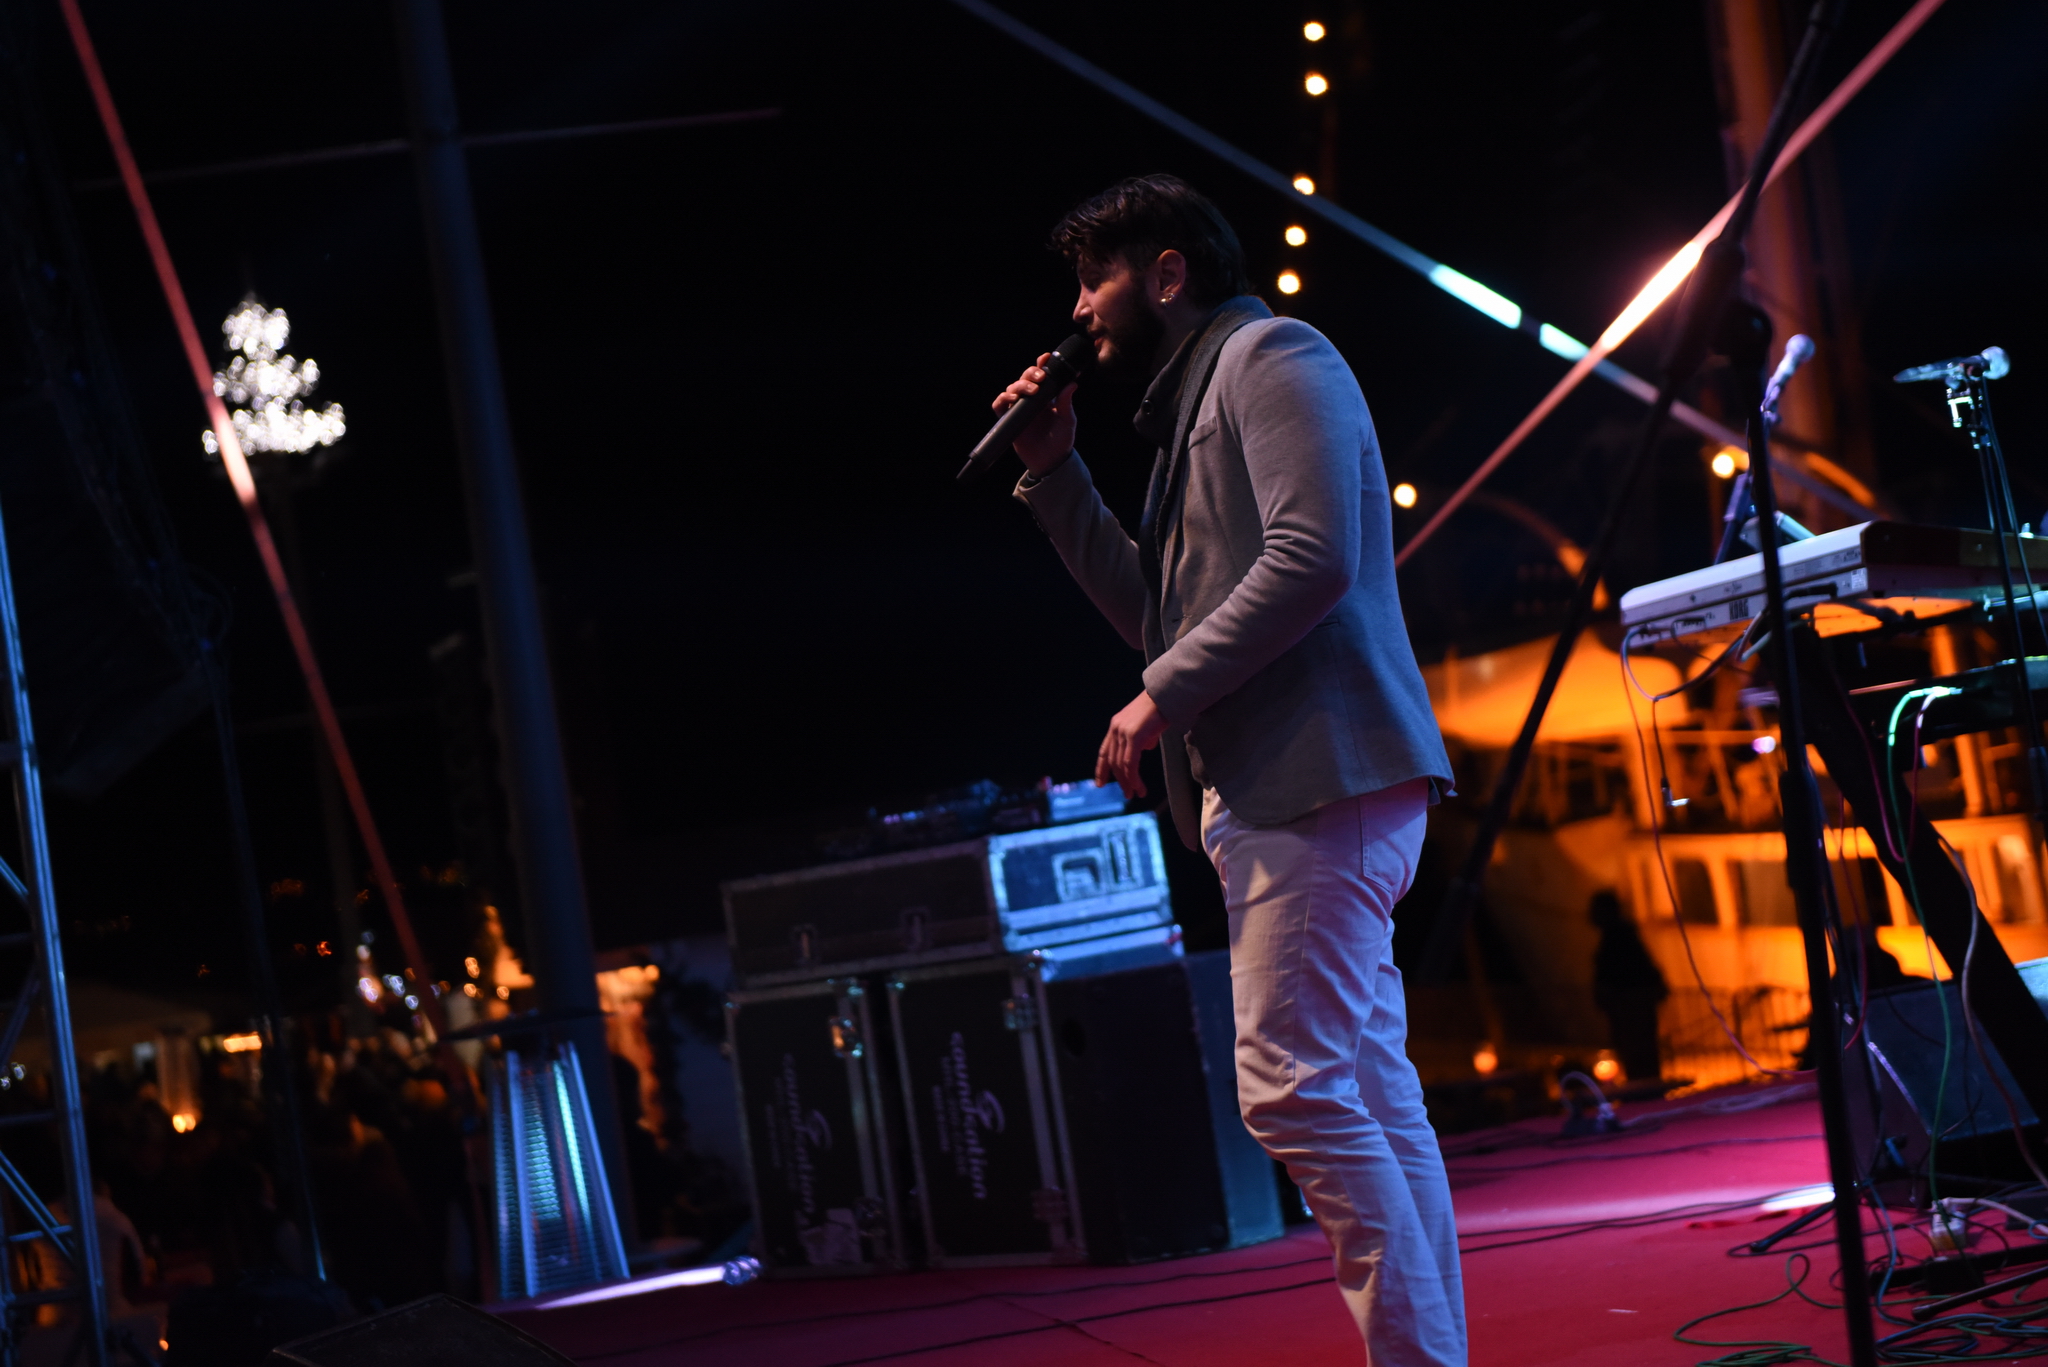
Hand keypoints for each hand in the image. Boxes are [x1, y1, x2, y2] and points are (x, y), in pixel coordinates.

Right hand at [993, 354, 1077, 474]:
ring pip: (1013, 388)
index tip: (1046, 357)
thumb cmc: (1061, 440)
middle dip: (1031, 373)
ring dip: (1020, 385)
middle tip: (1040, 378)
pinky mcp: (1008, 419)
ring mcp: (1019, 408)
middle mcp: (1032, 399)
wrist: (1050, 461)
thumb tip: (1072, 383)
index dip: (1042, 364)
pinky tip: (1011, 399)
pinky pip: (999, 405)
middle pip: (1026, 377)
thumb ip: (1066, 402)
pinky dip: (1002, 399)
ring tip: (1030, 391)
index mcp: (1047, 396)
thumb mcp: (1067, 421)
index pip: (1043, 374)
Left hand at [1095, 691, 1167, 798]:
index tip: (1100, 783)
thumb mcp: (1147, 724)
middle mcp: (1116, 729)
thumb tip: (1145, 748)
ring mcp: (1123, 732)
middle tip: (1127, 794)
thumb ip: (1143, 737)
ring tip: (1135, 794)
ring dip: (1128, 782)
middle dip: (1120, 780)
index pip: (1104, 751)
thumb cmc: (1161, 707)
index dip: (1101, 769)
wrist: (1167, 694)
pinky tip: (1138, 786)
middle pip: (1113, 762)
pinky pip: (1131, 764)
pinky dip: (1134, 778)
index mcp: (1116, 725)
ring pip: (1121, 765)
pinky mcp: (1134, 737)